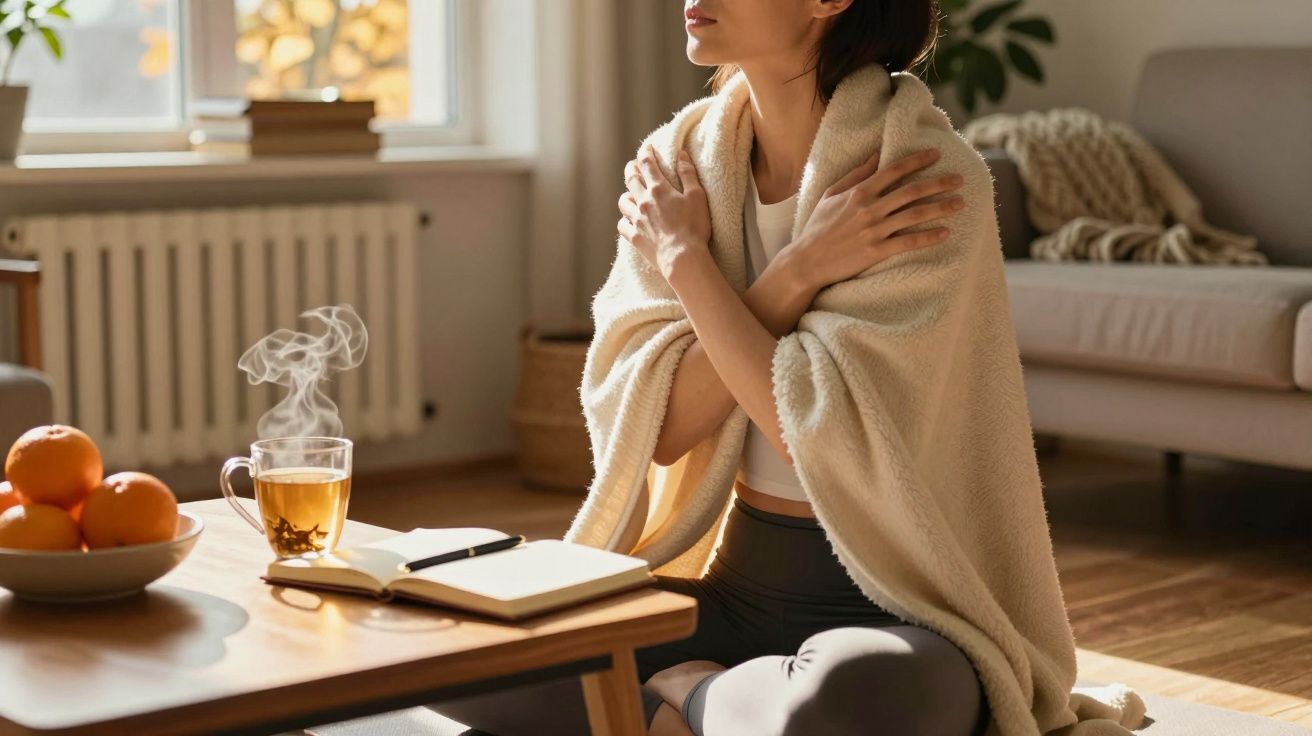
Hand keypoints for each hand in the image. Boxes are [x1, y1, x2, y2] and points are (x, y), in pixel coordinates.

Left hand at [618, 143, 711, 278]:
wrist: (682, 257)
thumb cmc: (694, 226)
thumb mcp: (697, 196)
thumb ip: (688, 174)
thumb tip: (681, 154)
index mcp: (659, 189)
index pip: (647, 164)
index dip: (645, 153)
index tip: (646, 148)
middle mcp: (643, 201)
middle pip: (631, 179)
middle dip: (631, 169)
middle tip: (634, 165)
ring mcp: (637, 220)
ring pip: (623, 201)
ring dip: (627, 195)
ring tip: (631, 195)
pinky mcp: (634, 237)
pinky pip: (622, 225)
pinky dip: (625, 220)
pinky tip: (630, 220)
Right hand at [791, 147, 964, 289]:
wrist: (807, 260)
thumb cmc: (818, 227)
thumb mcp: (831, 194)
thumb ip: (856, 174)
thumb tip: (877, 154)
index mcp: (859, 192)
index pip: (894, 170)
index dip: (917, 161)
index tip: (936, 155)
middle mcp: (869, 208)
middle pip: (912, 191)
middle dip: (939, 183)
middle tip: (960, 179)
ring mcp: (874, 230)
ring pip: (914, 214)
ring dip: (940, 208)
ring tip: (959, 204)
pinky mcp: (876, 251)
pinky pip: (908, 242)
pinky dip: (928, 237)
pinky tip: (945, 233)